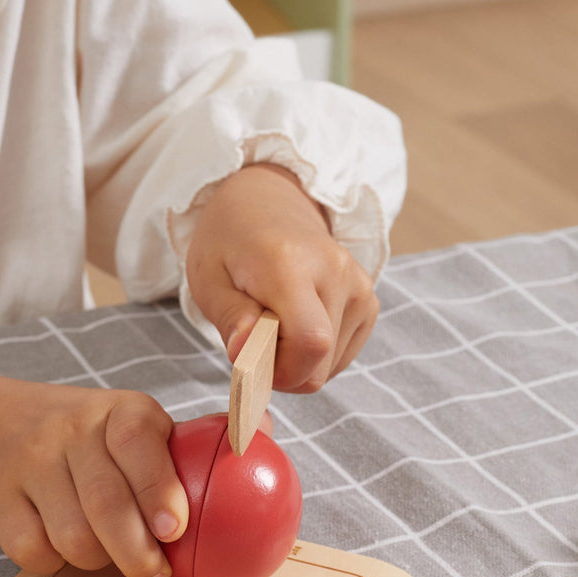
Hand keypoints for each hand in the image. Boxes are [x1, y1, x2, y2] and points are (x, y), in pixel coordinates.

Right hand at [0, 377, 187, 576]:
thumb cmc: (91, 435)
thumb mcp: (136, 424)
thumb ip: (179, 456)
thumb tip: (240, 480)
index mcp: (120, 410)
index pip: (137, 442)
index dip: (158, 489)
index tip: (174, 530)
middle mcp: (73, 429)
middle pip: (105, 502)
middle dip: (136, 551)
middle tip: (154, 573)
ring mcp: (31, 462)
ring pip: (72, 536)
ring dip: (98, 560)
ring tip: (110, 553)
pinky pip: (32, 550)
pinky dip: (55, 562)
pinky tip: (65, 547)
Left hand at [185, 164, 378, 392]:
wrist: (266, 206)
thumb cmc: (230, 244)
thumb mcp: (208, 278)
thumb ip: (230, 318)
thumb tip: (246, 354)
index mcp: (291, 263)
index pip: (310, 342)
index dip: (282, 371)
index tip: (252, 359)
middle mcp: (336, 272)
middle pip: (321, 361)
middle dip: (284, 368)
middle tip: (255, 340)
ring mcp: (360, 287)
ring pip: (331, 365)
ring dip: (298, 361)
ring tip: (275, 325)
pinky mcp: (369, 301)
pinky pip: (342, 355)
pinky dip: (316, 355)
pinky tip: (296, 325)